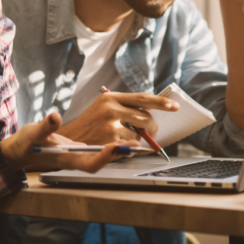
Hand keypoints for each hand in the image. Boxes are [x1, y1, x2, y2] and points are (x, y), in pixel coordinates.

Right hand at [0, 112, 135, 172]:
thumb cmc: (27, 143)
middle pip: (103, 161)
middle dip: (120, 153)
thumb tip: (54, 117)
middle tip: (138, 142)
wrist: (24, 150)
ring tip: (140, 137)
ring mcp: (81, 156)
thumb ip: (46, 127)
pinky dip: (116, 143)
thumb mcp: (34, 133)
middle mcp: (76, 160)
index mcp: (66, 159)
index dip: (104, 157)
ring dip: (123, 148)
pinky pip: (104, 150)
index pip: (89, 163)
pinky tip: (126, 133)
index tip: (117, 146)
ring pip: (106, 156)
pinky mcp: (83, 151)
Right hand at [57, 91, 178, 144]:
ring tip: (121, 138)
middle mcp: (111, 107)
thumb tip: (151, 111)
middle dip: (151, 127)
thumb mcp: (103, 108)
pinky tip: (115, 144)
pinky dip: (129, 146)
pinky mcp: (111, 138)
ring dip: (138, 138)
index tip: (174, 106)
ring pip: (140, 131)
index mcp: (110, 97)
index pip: (142, 98)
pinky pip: (132, 143)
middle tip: (150, 133)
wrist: (69, 138)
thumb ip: (125, 107)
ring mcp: (111, 123)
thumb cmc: (90, 125)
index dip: (161, 102)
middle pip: (146, 117)